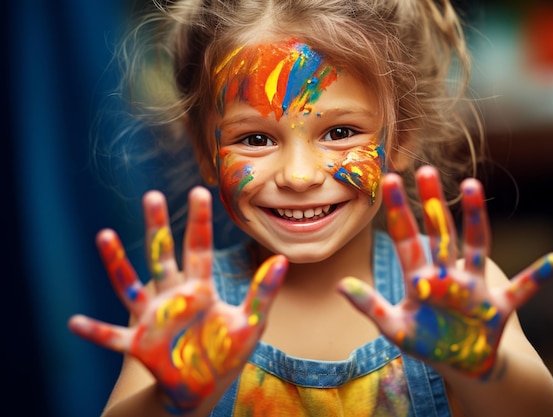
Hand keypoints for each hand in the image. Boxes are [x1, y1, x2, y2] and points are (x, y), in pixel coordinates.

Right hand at [68, 187, 286, 409]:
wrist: (202, 388)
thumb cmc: (226, 353)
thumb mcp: (251, 322)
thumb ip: (263, 292)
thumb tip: (282, 259)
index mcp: (200, 289)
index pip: (199, 248)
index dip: (199, 222)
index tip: (199, 191)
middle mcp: (174, 297)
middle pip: (162, 256)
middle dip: (157, 227)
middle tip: (151, 195)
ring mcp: (154, 319)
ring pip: (131, 286)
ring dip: (118, 263)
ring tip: (104, 236)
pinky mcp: (140, 344)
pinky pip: (112, 337)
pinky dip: (94, 331)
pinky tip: (73, 322)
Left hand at [338, 166, 552, 377]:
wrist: (464, 365)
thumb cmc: (428, 345)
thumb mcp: (395, 328)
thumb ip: (370, 306)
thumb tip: (340, 284)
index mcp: (422, 278)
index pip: (407, 239)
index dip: (399, 212)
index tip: (389, 182)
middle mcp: (449, 274)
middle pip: (441, 232)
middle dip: (433, 204)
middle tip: (425, 171)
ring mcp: (475, 287)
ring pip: (476, 245)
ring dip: (475, 218)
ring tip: (472, 186)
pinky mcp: (498, 306)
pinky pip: (521, 289)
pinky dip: (537, 277)